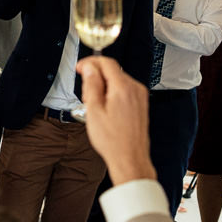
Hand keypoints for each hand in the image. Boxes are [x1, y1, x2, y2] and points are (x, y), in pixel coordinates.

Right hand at [75, 56, 155, 184]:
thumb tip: (89, 68)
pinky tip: (106, 110)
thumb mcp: (94, 111)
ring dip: (104, 87)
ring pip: (118, 81)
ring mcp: (140, 96)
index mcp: (123, 88)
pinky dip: (113, 94)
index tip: (80, 68)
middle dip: (96, 78)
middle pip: (112, 72)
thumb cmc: (112, 140)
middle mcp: (135, 89)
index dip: (90, 63)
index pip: (106, 63)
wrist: (130, 158)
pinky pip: (124, 91)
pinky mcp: (141, 104)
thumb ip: (92, 85)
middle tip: (85, 95)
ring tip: (95, 107)